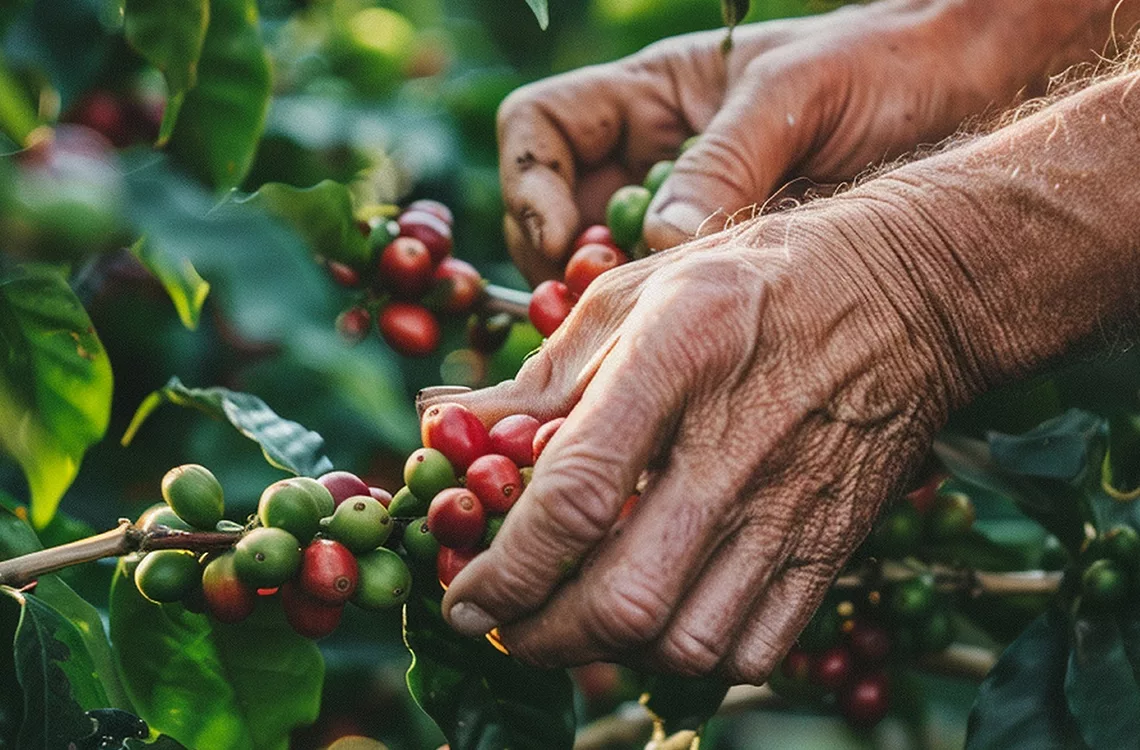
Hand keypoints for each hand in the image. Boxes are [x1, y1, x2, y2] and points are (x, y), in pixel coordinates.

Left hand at [424, 205, 965, 681]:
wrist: (909, 294)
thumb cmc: (754, 282)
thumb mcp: (637, 293)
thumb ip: (539, 374)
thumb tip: (445, 425)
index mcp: (673, 360)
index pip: (572, 497)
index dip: (505, 567)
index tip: (464, 595)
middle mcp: (733, 445)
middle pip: (624, 598)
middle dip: (541, 636)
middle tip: (507, 628)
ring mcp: (791, 505)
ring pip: (685, 644)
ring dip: (611, 655)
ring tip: (580, 625)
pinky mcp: (832, 543)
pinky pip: (754, 651)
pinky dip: (691, 660)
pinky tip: (661, 623)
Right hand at [498, 0, 1110, 283]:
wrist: (977, 92)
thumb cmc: (886, 65)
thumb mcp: (797, 95)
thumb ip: (723, 163)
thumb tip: (656, 244)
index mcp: (652, 101)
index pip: (542, 130)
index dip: (531, 186)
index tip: (567, 241)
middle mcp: (655, 165)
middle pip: (558, 220)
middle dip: (564, 270)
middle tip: (603, 309)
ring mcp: (690, 225)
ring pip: (606, 281)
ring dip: (607, 319)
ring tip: (642, 343)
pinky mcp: (729, 277)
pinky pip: (672, 313)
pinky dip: (663, 341)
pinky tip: (687, 361)